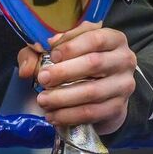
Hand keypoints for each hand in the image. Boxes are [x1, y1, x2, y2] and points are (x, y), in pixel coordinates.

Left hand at [17, 21, 136, 134]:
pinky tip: (53, 116)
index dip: (71, 46)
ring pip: (93, 91)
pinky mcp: (118, 107)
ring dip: (63, 97)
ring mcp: (123, 85)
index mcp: (113, 39)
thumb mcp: (59, 51)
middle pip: (94, 63)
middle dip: (64, 72)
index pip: (95, 38)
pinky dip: (69, 115)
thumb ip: (38, 52)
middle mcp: (124, 59)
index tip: (52, 55)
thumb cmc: (77, 63)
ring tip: (42, 100)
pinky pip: (93, 113)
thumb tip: (28, 69)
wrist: (103, 93)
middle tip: (42, 79)